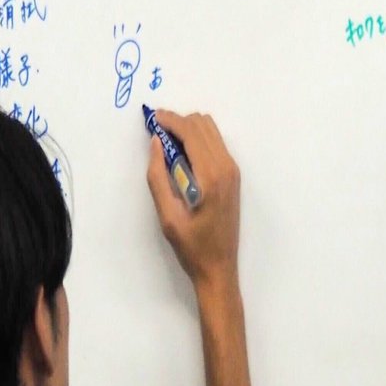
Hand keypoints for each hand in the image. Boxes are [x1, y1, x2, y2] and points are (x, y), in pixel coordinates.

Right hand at [147, 110, 240, 297]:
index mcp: (211, 177)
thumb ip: (158, 177)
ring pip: (211, 131)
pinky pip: (215, 144)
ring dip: (188, 130)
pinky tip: (182, 155)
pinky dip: (198, 140)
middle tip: (155, 132)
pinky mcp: (233, 176)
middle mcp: (227, 168)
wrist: (220, 268)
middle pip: (202, 125)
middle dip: (178, 123)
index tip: (152, 118)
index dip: (170, 120)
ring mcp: (233, 171)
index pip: (191, 132)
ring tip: (167, 144)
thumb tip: (155, 143)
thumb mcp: (167, 216)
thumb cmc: (192, 247)